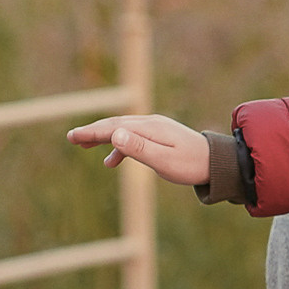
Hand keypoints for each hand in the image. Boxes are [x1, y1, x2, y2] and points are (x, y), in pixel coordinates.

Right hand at [67, 113, 218, 184]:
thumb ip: (139, 148)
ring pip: (122, 130)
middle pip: (115, 125)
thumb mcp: (164, 161)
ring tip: (83, 145)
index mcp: (149, 128)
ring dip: (102, 136)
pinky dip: (119, 147)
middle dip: (92, 131)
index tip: (72, 136)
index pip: (113, 128)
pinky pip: (133, 137)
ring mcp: (155, 128)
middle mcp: (150, 123)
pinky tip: (111, 161)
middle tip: (71, 138)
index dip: (91, 132)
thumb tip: (114, 135)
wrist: (217, 162)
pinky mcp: (160, 135)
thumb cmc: (191, 165)